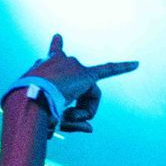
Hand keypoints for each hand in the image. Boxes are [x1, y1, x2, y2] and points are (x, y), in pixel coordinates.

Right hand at [14, 34, 138, 133]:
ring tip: (66, 116)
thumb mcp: (44, 117)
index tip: (59, 37)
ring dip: (80, 112)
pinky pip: (108, 71)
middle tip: (62, 121)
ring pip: (87, 94)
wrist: (29, 99)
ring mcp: (72, 66)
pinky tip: (137, 64)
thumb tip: (91, 128)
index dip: (56, 47)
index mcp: (42, 68)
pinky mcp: (86, 74)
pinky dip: (123, 69)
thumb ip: (69, 122)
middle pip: (75, 88)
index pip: (51, 57)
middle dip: (73, 109)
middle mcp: (57, 61)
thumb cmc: (28, 110)